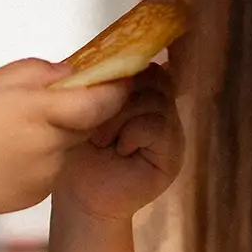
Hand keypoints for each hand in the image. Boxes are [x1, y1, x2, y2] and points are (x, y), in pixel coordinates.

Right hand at [0, 59, 130, 220]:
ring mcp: (48, 171)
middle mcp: (50, 143)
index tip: (122, 79)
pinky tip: (12, 155)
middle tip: (53, 102)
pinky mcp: (41, 192)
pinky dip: (42, 158)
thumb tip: (72, 73)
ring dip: (57, 135)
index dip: (116, 90)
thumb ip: (37, 72)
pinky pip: (53, 167)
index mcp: (39, 110)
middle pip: (87, 123)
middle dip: (81, 111)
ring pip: (68, 145)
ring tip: (19, 132)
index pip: (99, 101)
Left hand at [55, 65, 181, 221]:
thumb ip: (102, 84)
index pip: (148, 64)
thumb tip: (111, 54)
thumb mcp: (85, 110)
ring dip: (120, 118)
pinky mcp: (172, 153)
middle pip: (153, 77)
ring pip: (154, 100)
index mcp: (141, 94)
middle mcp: (160, 108)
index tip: (106, 82)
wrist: (80, 197)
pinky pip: (158, 126)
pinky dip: (132, 134)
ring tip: (102, 139)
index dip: (128, 68)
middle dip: (118, 94)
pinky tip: (119, 150)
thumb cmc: (79, 153)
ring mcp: (170, 130)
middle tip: (94, 121)